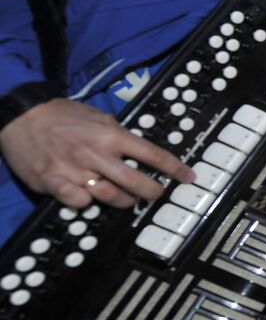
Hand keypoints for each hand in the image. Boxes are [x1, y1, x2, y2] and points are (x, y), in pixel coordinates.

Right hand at [0, 98, 194, 208]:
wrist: (23, 116)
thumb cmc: (62, 115)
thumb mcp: (98, 117)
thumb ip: (117, 134)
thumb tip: (137, 148)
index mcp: (111, 135)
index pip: (152, 154)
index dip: (174, 168)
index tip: (188, 177)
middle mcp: (96, 154)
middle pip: (135, 182)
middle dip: (152, 192)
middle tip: (156, 194)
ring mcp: (75, 169)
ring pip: (110, 196)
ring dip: (123, 201)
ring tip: (127, 199)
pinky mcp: (54, 181)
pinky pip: (78, 202)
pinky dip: (86, 203)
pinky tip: (87, 197)